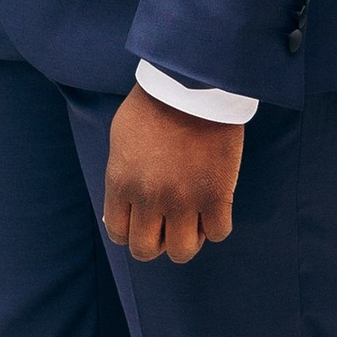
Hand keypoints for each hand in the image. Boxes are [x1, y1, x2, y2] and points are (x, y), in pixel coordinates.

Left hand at [102, 85, 242, 263]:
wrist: (191, 84)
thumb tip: (119, 212)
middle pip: (146, 250)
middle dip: (157, 241)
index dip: (132, 232)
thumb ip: (120, 177)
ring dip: (187, 240)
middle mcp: (149, 197)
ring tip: (192, 220)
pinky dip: (216, 225)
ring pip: (182, 251)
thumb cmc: (153, 105)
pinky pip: (218, 232)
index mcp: (121, 182)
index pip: (118, 234)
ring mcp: (183, 199)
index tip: (144, 222)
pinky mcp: (216, 194)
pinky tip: (214, 206)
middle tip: (168, 224)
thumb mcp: (120, 139)